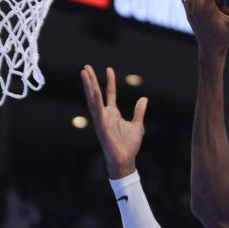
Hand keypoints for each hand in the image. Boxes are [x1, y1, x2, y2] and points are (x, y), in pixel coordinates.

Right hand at [81, 65, 147, 179]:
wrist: (126, 160)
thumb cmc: (129, 146)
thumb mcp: (138, 125)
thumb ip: (139, 112)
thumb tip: (144, 99)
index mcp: (113, 114)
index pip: (110, 94)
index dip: (110, 81)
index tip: (109, 69)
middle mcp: (105, 115)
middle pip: (96, 93)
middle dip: (92, 80)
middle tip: (86, 67)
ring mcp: (101, 120)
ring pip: (93, 99)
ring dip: (89, 86)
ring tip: (84, 72)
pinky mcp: (101, 126)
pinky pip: (97, 111)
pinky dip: (95, 100)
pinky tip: (92, 89)